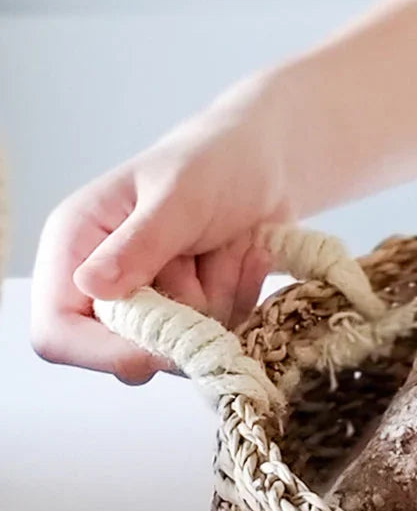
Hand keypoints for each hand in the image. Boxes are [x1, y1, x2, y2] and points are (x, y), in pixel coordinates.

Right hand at [31, 78, 290, 382]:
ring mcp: (148, 300)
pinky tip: (244, 253)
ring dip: (217, 296)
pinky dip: (238, 296)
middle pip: (123, 350)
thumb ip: (140, 244)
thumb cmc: (212, 161)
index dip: (102, 353)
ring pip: (177, 345)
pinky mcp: (189, 311)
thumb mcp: (178, 197)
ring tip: (226, 243)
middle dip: (179, 315)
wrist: (265, 157)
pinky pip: (215, 336)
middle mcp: (103, 282)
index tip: (160, 347)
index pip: (57, 332)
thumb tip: (90, 287)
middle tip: (206, 256)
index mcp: (75, 246)